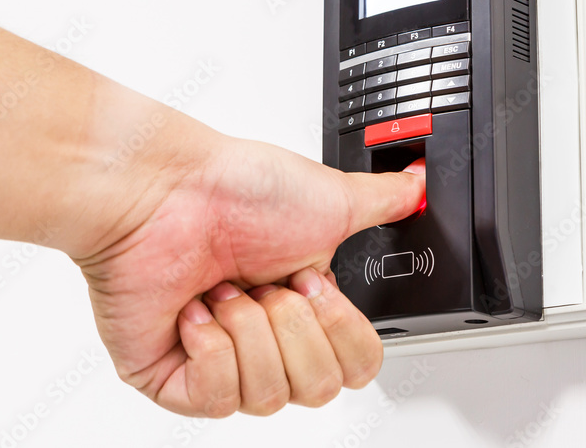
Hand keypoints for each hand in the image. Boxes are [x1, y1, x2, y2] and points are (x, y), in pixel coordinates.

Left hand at [71, 128, 424, 416]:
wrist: (164, 189)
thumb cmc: (231, 189)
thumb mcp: (332, 197)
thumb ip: (385, 200)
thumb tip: (421, 186)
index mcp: (305, 308)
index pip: (357, 368)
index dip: (342, 331)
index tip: (312, 282)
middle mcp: (265, 338)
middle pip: (319, 390)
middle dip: (294, 327)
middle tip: (266, 283)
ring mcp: (218, 362)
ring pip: (269, 396)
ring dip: (251, 331)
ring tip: (225, 290)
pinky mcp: (171, 379)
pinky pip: (216, 398)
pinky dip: (211, 348)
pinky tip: (195, 311)